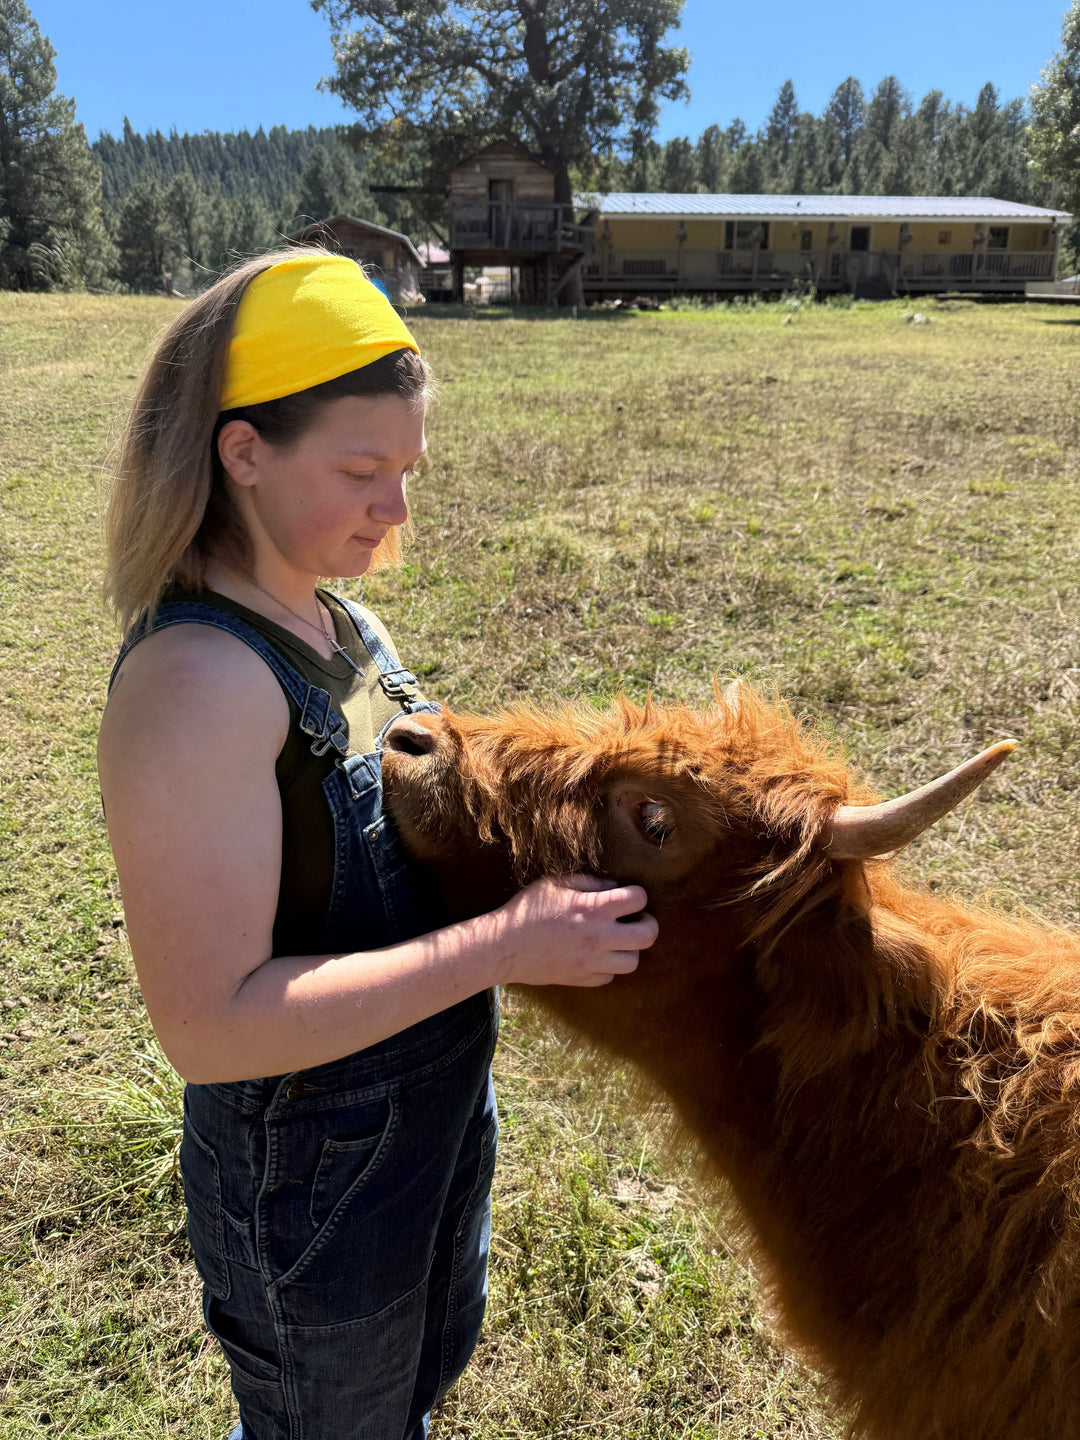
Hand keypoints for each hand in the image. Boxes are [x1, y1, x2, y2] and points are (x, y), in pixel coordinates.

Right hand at [492, 874, 657, 987]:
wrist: (504, 947)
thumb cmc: (528, 910)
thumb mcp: (556, 883)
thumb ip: (589, 882)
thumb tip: (614, 887)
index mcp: (594, 909)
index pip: (638, 899)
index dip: (637, 895)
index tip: (628, 896)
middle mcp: (599, 938)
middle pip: (648, 936)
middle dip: (648, 924)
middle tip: (637, 920)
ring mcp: (592, 963)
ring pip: (633, 962)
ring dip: (630, 948)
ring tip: (617, 940)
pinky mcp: (582, 979)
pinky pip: (610, 977)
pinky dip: (609, 966)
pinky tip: (597, 955)